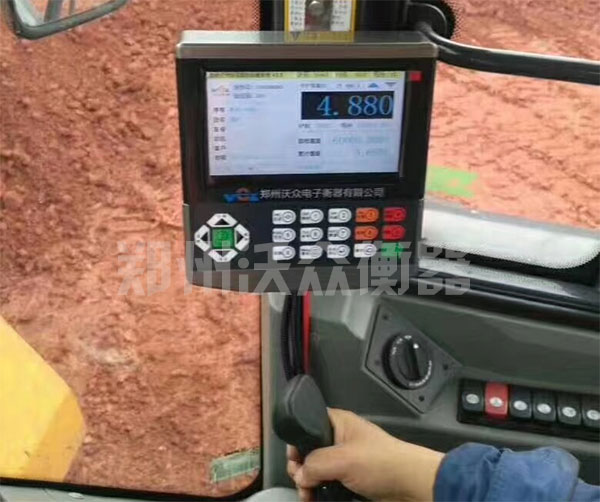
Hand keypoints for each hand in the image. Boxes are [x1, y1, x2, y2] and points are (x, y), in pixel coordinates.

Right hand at [286, 409, 443, 501]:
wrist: (411, 485)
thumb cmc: (381, 462)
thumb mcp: (343, 459)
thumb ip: (315, 464)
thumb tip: (300, 476)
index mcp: (339, 423)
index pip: (308, 424)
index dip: (298, 441)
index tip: (294, 459)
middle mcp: (340, 439)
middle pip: (309, 451)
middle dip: (301, 468)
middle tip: (301, 482)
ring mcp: (346, 460)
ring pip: (317, 471)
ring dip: (308, 484)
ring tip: (307, 496)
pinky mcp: (351, 479)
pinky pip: (328, 484)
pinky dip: (320, 492)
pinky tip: (315, 499)